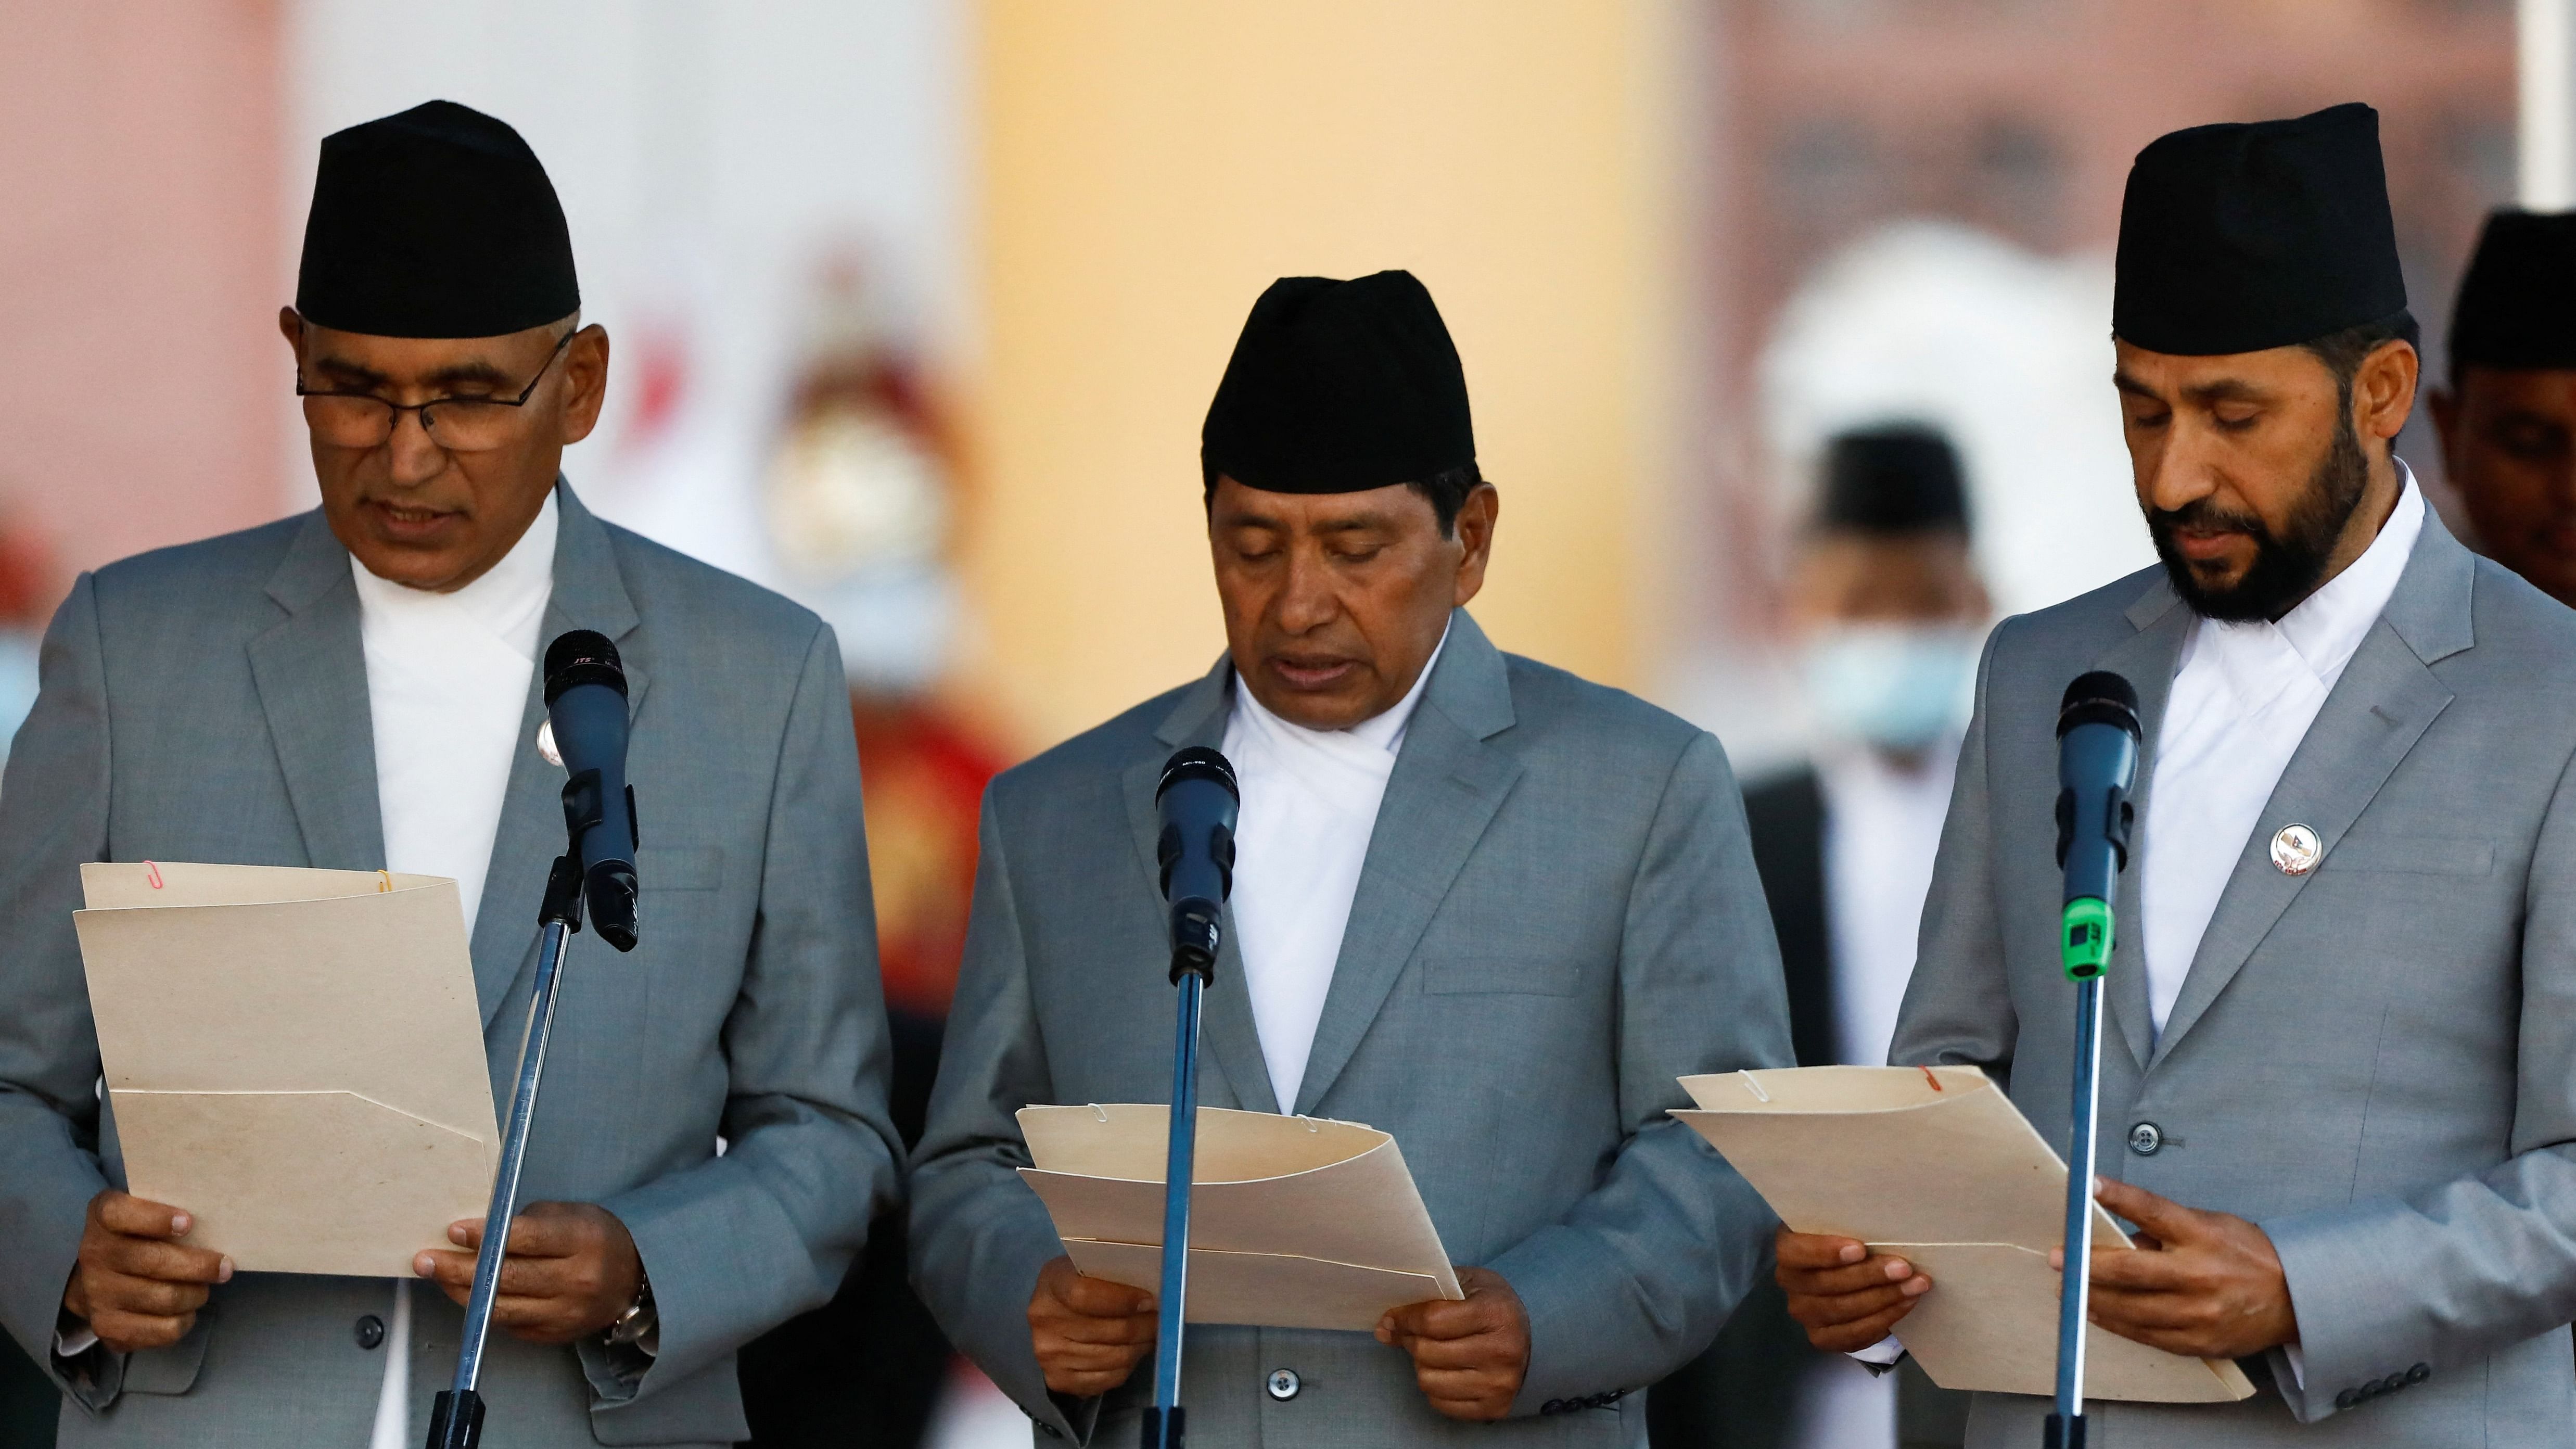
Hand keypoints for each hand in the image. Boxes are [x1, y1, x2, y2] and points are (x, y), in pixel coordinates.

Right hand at [62, 1191, 231, 1352]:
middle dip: (200, 1266)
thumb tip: (217, 1217)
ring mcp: (97, 1294)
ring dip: (196, 1294)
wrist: (96, 1278)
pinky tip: (186, 1310)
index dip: (155, 1219)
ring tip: (202, 1288)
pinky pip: (163, 1329)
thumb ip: (172, 1205)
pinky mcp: (108, 1327)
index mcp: (103, 1216)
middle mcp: (94, 1254)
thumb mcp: (146, 1209)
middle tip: (224, 1266)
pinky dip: (185, 1320)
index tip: (188, 1223)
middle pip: (155, 1262)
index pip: (120, 1214)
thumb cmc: (138, 1237)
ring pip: (165, 1297)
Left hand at [414, 1201, 641, 1344]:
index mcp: (583, 1241)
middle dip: (459, 1268)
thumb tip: (478, 1233)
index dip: (487, 1236)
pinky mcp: (553, 1335)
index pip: (528, 1239)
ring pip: (502, 1307)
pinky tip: (465, 1293)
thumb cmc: (594, 1237)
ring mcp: (565, 1313)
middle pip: (508, 1277)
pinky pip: (509, 1323)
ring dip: (462, 1292)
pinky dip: (483, 1308)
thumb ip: (528, 1223)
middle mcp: (577, 1281)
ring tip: (436, 1276)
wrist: (633, 1277)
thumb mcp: (571, 1215)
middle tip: (426, 1259)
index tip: (454, 1231)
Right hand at [1028, 1255, 1155, 1396]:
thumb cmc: (1079, 1283)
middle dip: (1143, 1327)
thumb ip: (1115, 1275)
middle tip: (1159, 1320)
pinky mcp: (1058, 1380)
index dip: (1123, 1300)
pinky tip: (1131, 1352)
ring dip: (1139, 1347)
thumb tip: (1153, 1297)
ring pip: (1113, 1358)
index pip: (1085, 1295)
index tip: (1149, 1301)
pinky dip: (1127, 1368)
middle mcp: (1044, 1321)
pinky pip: (1107, 1379)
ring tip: (1148, 1336)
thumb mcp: (1089, 1266)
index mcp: (1052, 1282)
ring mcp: (1049, 1354)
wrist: (1050, 1313)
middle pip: (1108, 1331)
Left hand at [1375, 1267, 1529, 1420]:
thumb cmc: (1491, 1303)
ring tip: (1430, 1352)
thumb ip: (1426, 1299)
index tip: (1391, 1318)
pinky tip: (1444, 1371)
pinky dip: (1435, 1388)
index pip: (1432, 1320)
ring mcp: (1500, 1384)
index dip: (1404, 1319)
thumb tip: (1385, 1328)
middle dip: (1411, 1341)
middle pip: (1427, 1353)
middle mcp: (1502, 1351)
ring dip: (1421, 1366)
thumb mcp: (1465, 1285)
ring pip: (1430, 1381)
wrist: (1529, 1334)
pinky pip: (1442, 1404)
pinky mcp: (1496, 1408)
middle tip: (1412, 1334)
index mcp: (1496, 1313)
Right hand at [1776, 1226, 1930, 1352]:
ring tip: (1915, 1285)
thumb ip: (1850, 1221)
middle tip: (1904, 1268)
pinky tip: (1906, 1303)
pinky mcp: (1823, 1338)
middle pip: (1827, 1285)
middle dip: (1870, 1276)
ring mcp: (1805, 1314)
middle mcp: (1790, 1284)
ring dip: (1884, 1298)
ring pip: (1844, 1311)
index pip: (1796, 1253)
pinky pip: (1854, 1334)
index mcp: (1789, 1251)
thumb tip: (1879, 1207)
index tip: (1860, 1249)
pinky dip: (1884, 1319)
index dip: (1826, 1252)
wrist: (1845, 1273)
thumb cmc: (1845, 1240)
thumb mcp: (1841, 1224)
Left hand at [2058, 1178, 2296, 1359]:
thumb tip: (2119, 1237)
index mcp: (2203, 1237)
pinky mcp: (2197, 1342)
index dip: (2119, 1196)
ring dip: (2091, 1297)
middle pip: (2130, 1270)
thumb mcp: (2211, 1226)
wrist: (2296, 1299)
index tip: (2089, 1185)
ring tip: (2068, 1288)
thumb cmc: (2248, 1256)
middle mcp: (2200, 1276)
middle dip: (2087, 1264)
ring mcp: (2198, 1314)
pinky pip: (2145, 1334)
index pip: (2154, 1210)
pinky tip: (2096, 1312)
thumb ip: (2166, 1230)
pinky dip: (2115, 1323)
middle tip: (2059, 1258)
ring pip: (2130, 1309)